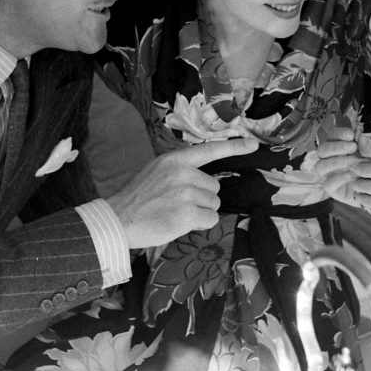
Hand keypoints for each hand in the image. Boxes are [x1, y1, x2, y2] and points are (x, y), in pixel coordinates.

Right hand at [106, 137, 257, 248]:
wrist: (117, 219)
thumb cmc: (137, 199)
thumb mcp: (157, 173)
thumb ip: (181, 172)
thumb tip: (206, 185)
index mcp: (174, 160)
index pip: (209, 150)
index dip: (234, 147)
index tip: (252, 145)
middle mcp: (182, 172)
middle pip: (214, 188)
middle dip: (202, 199)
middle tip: (177, 205)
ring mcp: (185, 192)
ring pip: (213, 204)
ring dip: (200, 213)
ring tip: (176, 214)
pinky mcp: (187, 213)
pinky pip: (210, 219)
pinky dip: (200, 225)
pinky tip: (179, 223)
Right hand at [310, 127, 365, 207]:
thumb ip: (370, 148)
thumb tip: (361, 137)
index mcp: (339, 148)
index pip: (332, 136)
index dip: (338, 134)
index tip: (351, 135)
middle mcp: (331, 160)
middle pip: (321, 149)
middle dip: (336, 146)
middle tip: (353, 147)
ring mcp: (330, 175)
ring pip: (320, 166)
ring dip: (336, 162)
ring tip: (354, 162)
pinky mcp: (332, 189)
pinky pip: (328, 183)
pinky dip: (339, 178)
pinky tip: (352, 175)